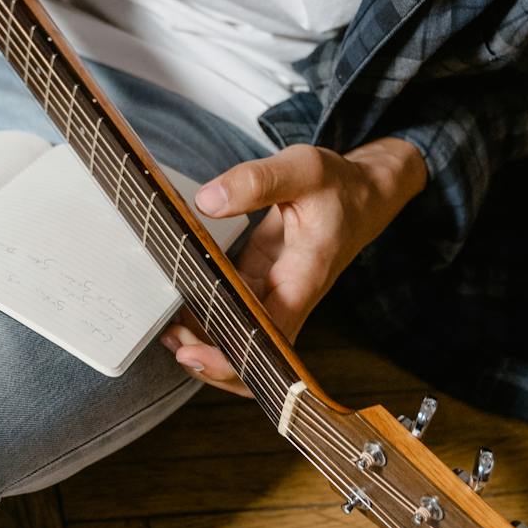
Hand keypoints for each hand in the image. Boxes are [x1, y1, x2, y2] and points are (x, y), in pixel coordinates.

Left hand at [161, 136, 426, 390]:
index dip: (231, 357)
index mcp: (304, 277)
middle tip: (170, 338)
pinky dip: (206, 312)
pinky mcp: (259, 282)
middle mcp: (289, 296)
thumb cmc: (337, 186)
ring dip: (204, 339)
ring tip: (166, 326)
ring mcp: (273, 293)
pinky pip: (232, 311)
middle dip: (209, 359)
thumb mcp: (302, 167)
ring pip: (240, 338)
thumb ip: (256, 181)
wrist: (362, 194)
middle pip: (252, 355)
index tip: (192, 353)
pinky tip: (179, 300)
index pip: (270, 337)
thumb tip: (207, 201)